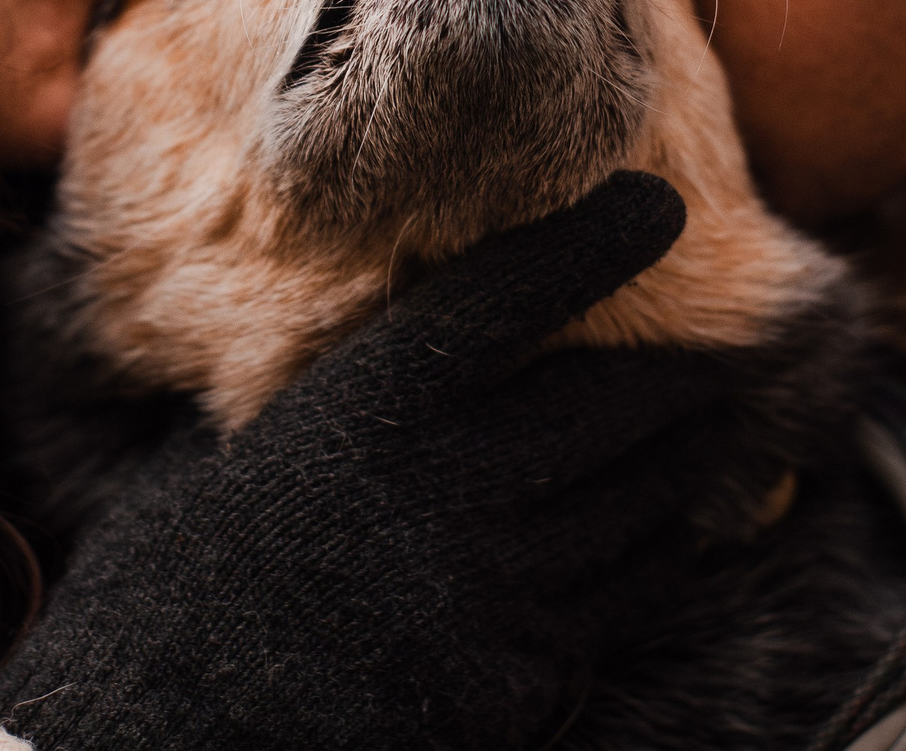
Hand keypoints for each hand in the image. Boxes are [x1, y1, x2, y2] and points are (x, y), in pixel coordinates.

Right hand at [0, 170, 724, 749]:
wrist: (174, 715)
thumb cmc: (205, 565)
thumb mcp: (278, 439)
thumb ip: (380, 388)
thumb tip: (480, 337)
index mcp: (376, 401)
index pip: (516, 292)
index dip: (595, 240)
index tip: (658, 205)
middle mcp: (450, 481)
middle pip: (618, 401)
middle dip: (689, 372)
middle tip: (730, 351)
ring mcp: (494, 586)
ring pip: (644, 503)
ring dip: (691, 461)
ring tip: (715, 432)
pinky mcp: (517, 676)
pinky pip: (623, 601)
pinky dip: (658, 558)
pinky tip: (670, 535)